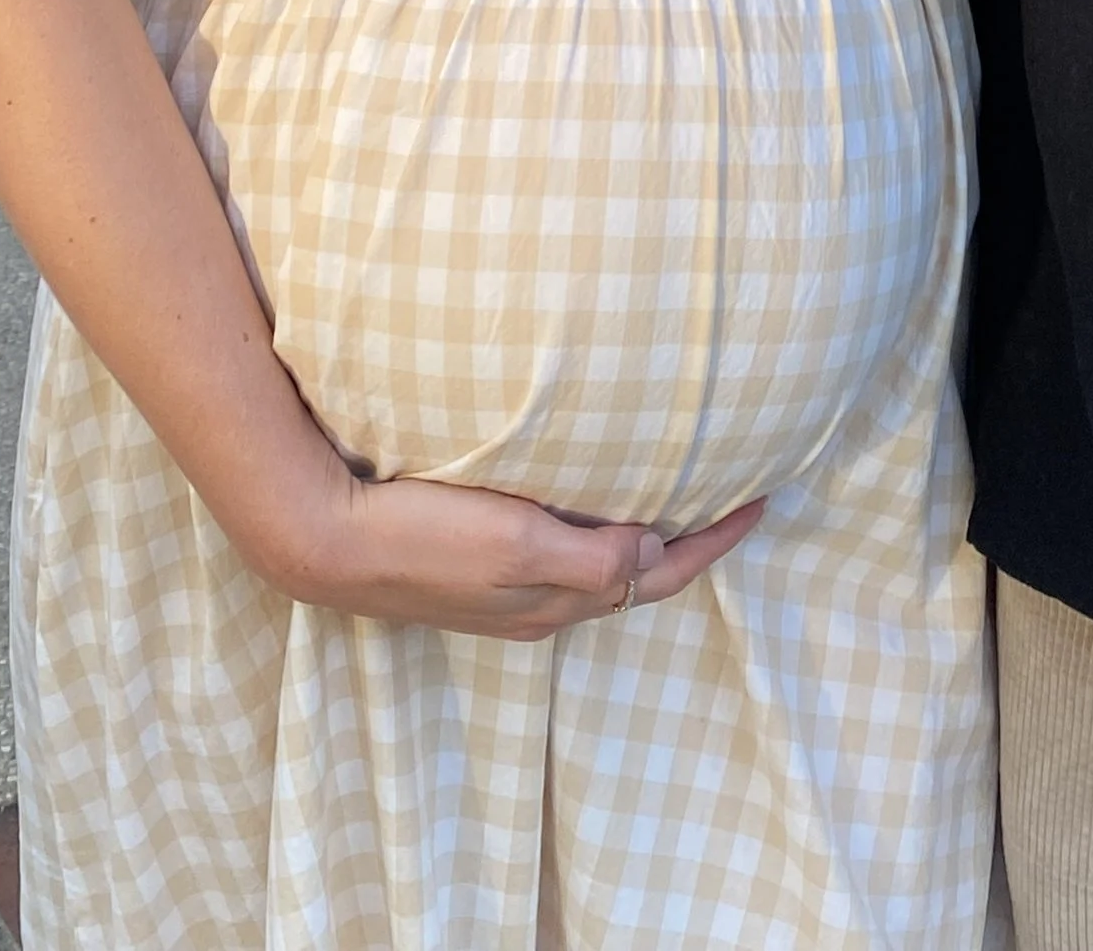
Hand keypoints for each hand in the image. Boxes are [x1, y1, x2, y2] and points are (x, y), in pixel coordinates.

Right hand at [258, 463, 765, 640]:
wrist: (329, 540)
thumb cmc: (423, 538)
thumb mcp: (516, 546)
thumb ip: (589, 559)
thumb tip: (653, 556)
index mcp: (556, 601)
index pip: (660, 576)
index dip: (716, 541)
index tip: (764, 500)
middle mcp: (539, 603)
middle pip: (636, 577)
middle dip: (690, 541)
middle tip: (733, 492)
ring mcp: (506, 588)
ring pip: (601, 565)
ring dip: (645, 533)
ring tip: (679, 488)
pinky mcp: (478, 565)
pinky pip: (564, 551)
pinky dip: (599, 526)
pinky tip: (594, 495)